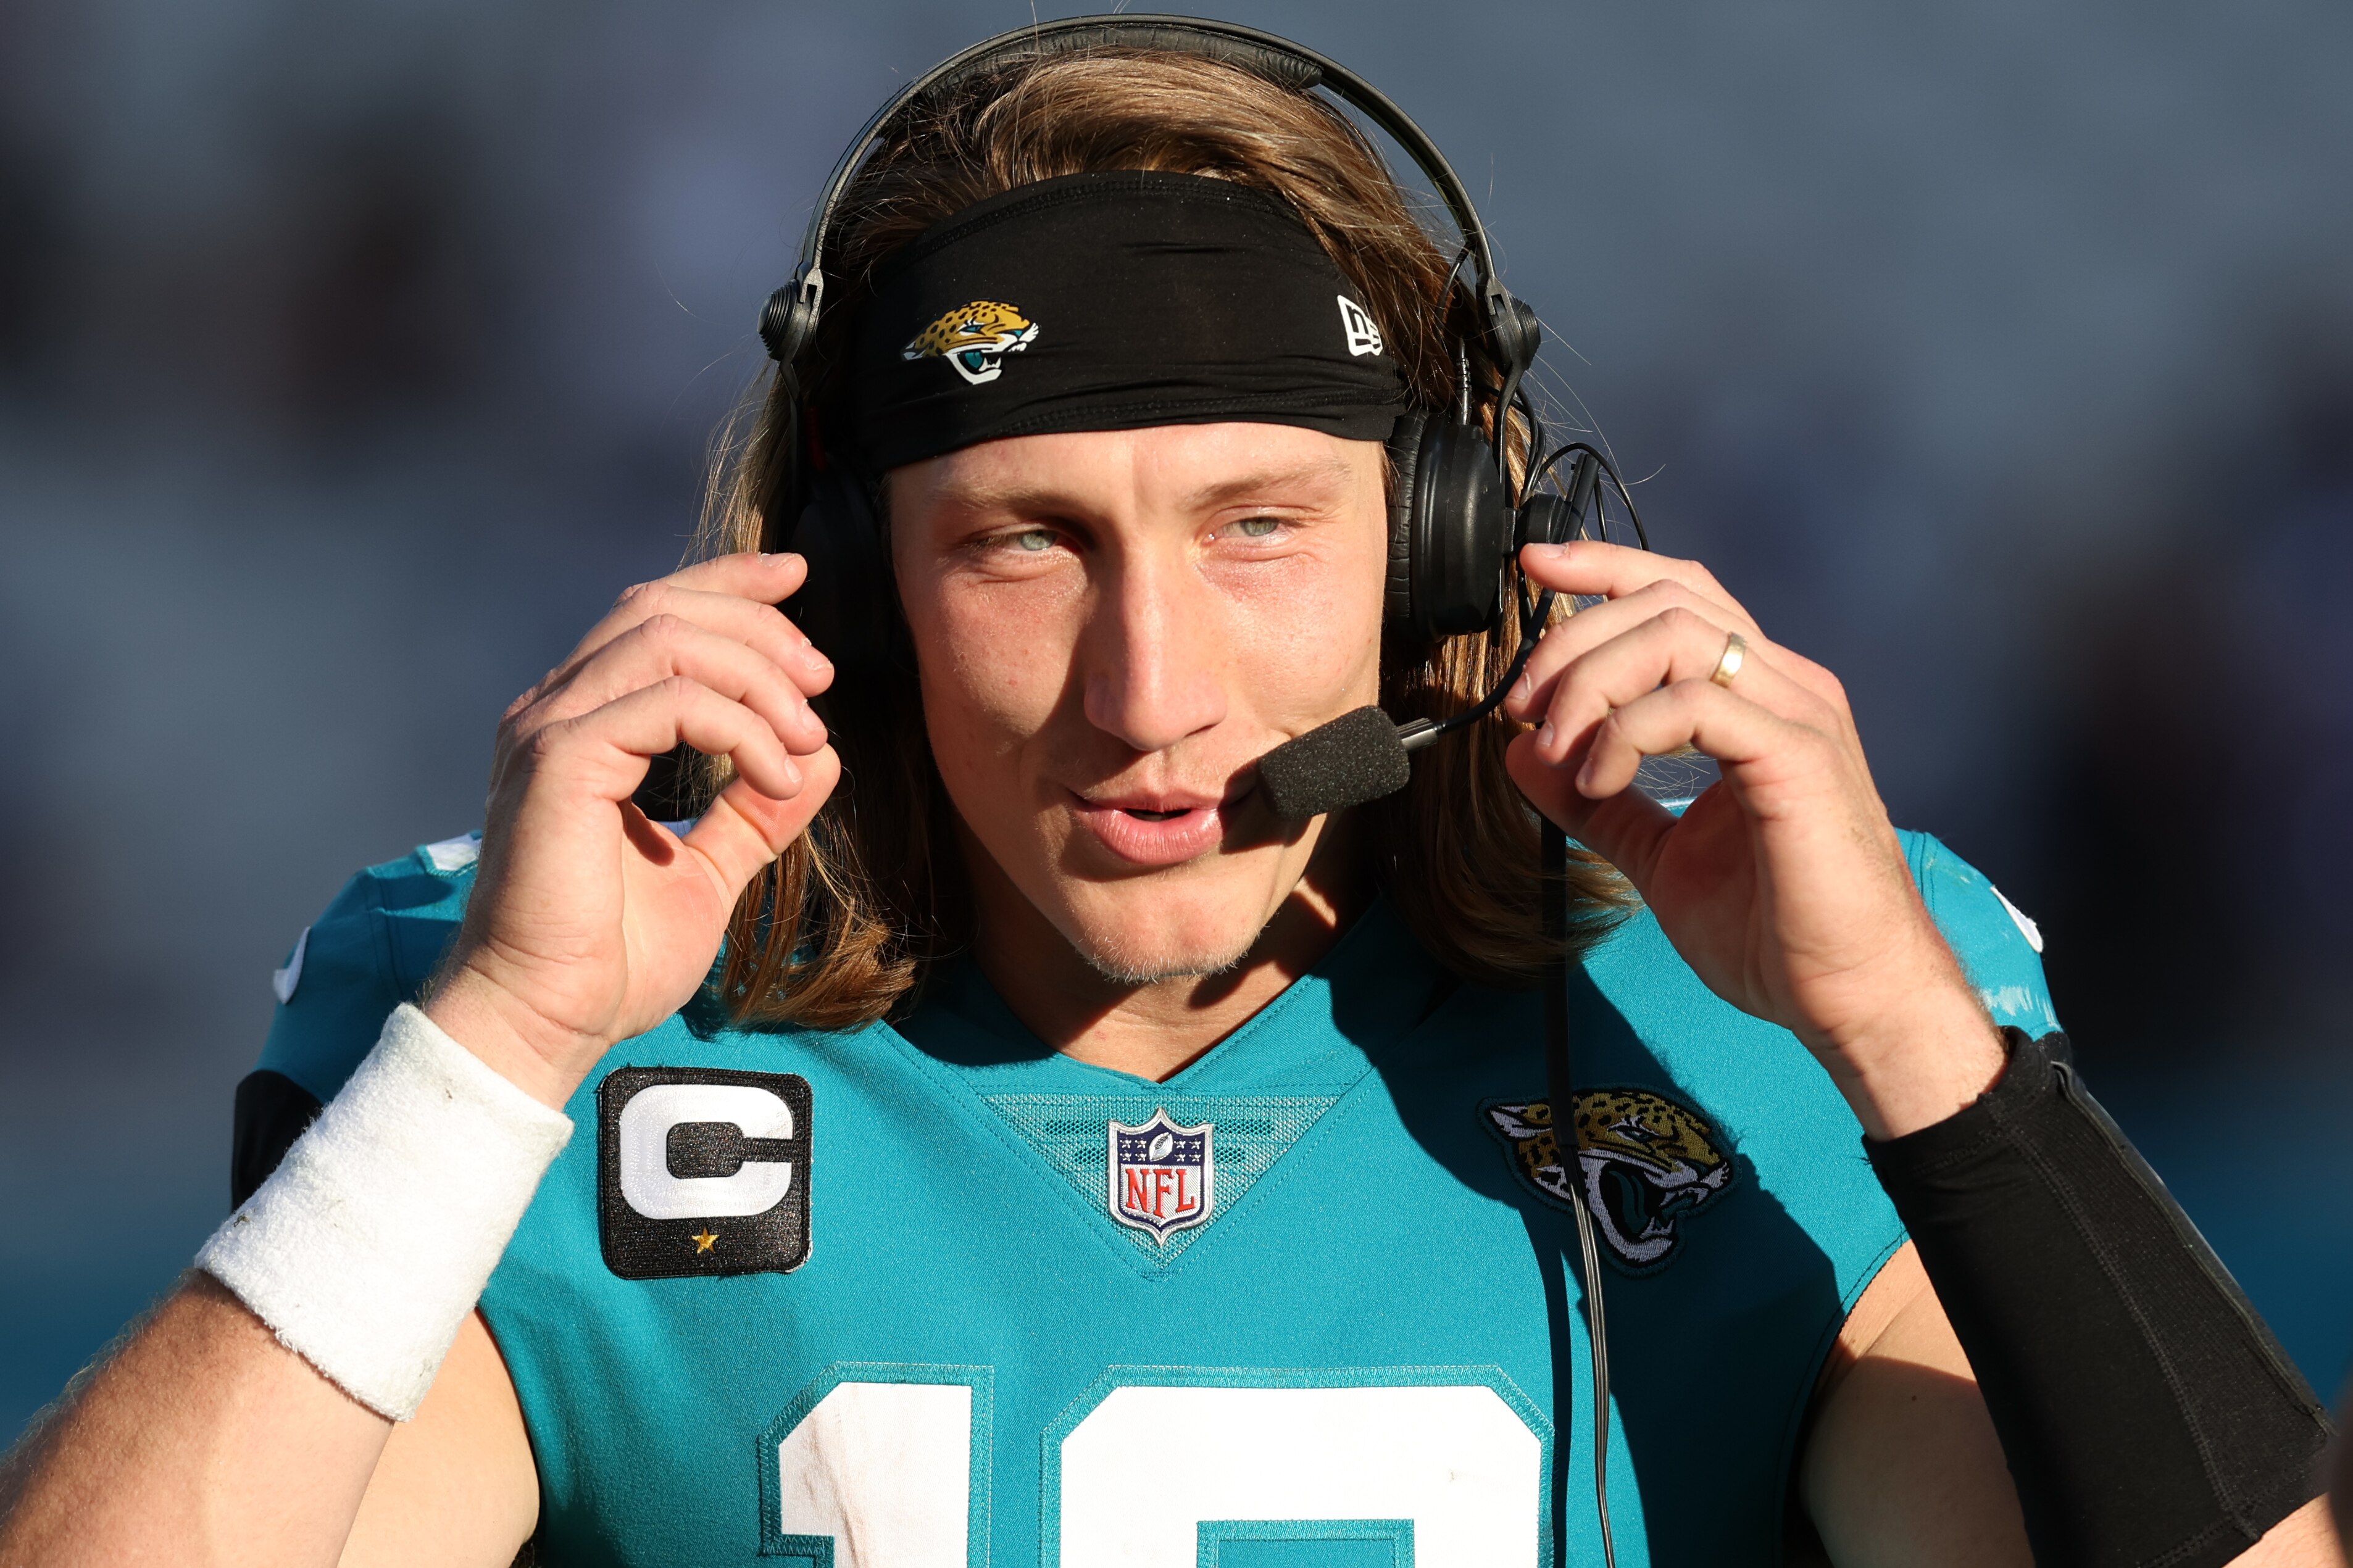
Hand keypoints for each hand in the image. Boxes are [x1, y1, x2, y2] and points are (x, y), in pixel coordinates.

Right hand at [424, 553, 840, 1106]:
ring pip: (668, 640)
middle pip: (662, 609)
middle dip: (757, 627)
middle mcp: (555, 712)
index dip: (728, 583)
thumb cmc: (612, 959)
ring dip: (757, 676)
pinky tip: (775, 774)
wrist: (549, 1020)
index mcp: (582, 724)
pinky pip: (667, 702)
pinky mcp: (559, 762)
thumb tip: (820, 757)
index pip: (653, 614)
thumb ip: (756, 810)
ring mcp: (549, 731)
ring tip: (807, 737)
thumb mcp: (710, 869)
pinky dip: (738, 726)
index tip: (796, 578)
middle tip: (822, 682)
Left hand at [1502, 540, 2001, 1138]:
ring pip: (1677, 635)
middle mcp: (1786, 688)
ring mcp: (1798, 716)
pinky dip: (1627, 731)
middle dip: (1573, 639)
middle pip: (1666, 600)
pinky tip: (1602, 781)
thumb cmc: (1777, 933)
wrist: (1853, 997)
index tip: (1533, 567)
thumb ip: (1596, 802)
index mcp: (1760, 698)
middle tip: (1525, 708)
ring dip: (1592, 681)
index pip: (1680, 593)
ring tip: (1558, 746)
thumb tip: (1523, 754)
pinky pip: (1695, 704)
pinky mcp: (1798, 759)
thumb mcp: (1660, 856)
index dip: (1603, 565)